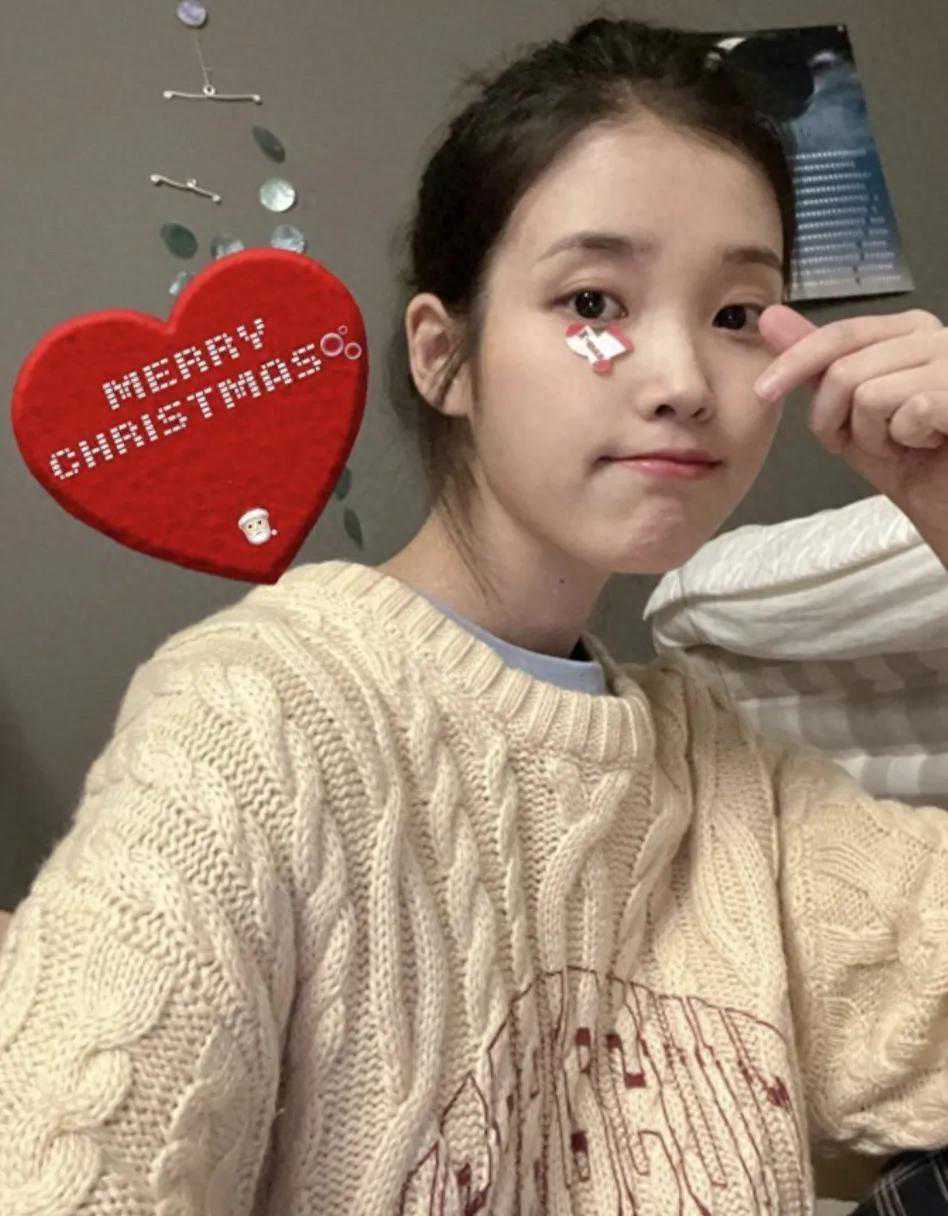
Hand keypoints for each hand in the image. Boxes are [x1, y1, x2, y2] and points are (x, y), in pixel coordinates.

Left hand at [753, 304, 947, 530]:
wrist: (947, 505)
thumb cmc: (910, 463)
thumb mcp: (848, 413)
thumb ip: (816, 365)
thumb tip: (771, 317)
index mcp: (909, 331)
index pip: (840, 334)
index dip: (795, 363)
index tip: (763, 391)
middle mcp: (938, 336)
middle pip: (845, 370)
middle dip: (836, 420)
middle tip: (870, 442)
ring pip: (869, 394)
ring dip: (872, 437)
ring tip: (904, 443)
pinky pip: (911, 411)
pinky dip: (907, 440)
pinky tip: (929, 444)